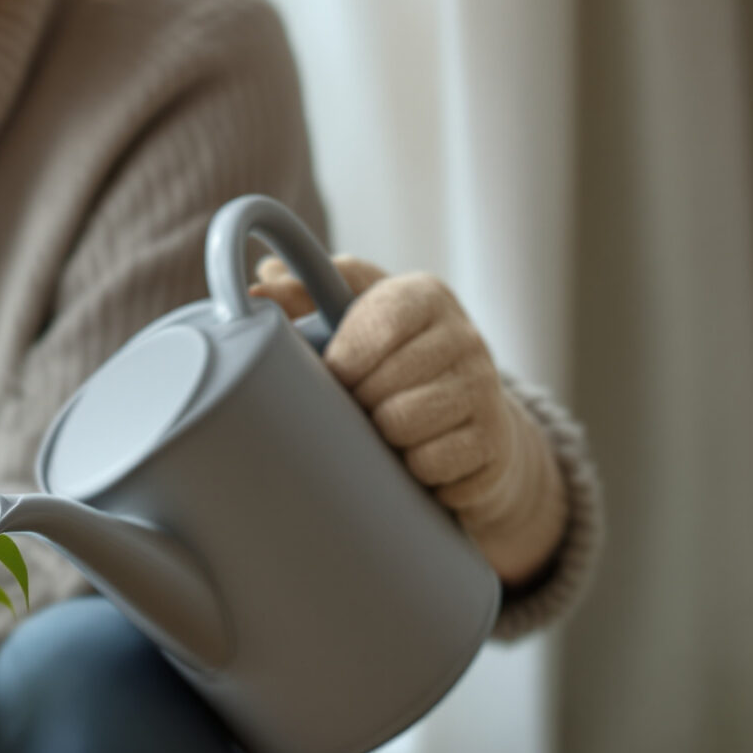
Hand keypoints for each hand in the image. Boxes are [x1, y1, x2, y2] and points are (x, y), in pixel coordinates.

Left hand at [253, 256, 567, 582]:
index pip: (379, 323)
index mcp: (424, 296)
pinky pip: (433, 463)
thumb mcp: (354, 315)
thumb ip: (306, 295)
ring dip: (383, 437)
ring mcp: (485, 389)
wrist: (470, 416)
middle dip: (358, 402)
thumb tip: (258, 284)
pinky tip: (414, 457)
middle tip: (357, 406)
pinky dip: (414, 468)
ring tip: (384, 428)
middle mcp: (464, 337)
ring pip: (405, 424)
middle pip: (385, 382)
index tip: (333, 371)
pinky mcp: (494, 441)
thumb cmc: (392, 358)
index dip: (346, 356)